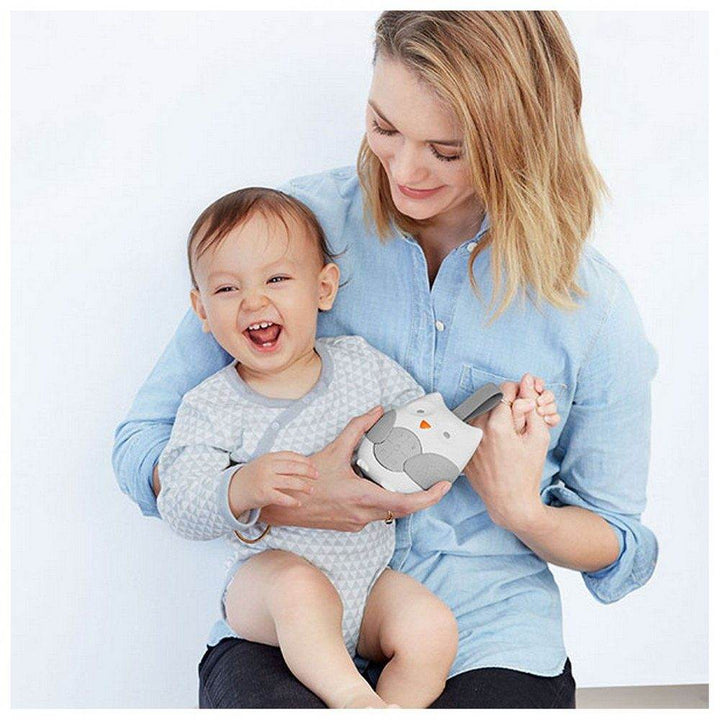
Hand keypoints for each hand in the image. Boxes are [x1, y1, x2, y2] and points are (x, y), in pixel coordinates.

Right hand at [228, 452, 317, 517]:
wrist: (234, 489)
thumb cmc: (253, 477)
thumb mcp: (264, 463)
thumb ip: (280, 462)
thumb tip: (303, 463)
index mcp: (269, 458)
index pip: (291, 456)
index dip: (304, 460)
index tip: (313, 465)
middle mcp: (267, 467)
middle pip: (293, 467)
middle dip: (307, 471)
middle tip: (316, 475)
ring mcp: (265, 480)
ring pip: (290, 482)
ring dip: (303, 486)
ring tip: (311, 490)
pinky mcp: (263, 494)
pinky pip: (282, 498)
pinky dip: (292, 501)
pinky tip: (298, 503)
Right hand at [261, 405, 451, 530]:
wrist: (283, 507)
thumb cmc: (306, 482)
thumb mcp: (334, 450)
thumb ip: (358, 428)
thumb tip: (376, 411)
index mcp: (362, 498)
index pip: (406, 504)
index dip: (429, 497)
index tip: (442, 486)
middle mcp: (363, 515)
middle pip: (403, 510)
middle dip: (422, 497)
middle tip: (436, 483)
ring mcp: (357, 522)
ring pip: (390, 513)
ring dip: (404, 500)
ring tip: (414, 482)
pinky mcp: (352, 524)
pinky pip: (377, 514)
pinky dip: (386, 501)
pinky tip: (384, 487)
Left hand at [464, 374, 550, 532]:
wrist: (509, 502)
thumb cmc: (526, 472)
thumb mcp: (539, 437)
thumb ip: (532, 407)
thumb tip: (527, 382)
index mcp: (497, 425)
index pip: (504, 389)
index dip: (517, 392)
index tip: (522, 401)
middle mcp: (478, 429)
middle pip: (490, 398)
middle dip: (505, 403)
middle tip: (517, 418)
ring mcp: (468, 439)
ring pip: (479, 411)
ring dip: (493, 414)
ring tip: (506, 432)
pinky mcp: (463, 448)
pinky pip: (472, 428)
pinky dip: (483, 429)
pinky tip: (495, 444)